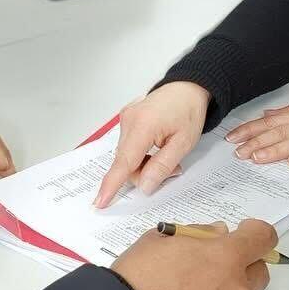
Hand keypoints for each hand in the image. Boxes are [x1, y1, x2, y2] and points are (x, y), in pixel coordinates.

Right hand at [94, 82, 207, 207]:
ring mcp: (125, 119)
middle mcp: (128, 120)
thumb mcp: (183, 143)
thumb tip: (144, 186)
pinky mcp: (126, 119)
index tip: (100, 201)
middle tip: (172, 169)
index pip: (124, 162)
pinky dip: (140, 153)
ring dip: (143, 163)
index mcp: (143, 125)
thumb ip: (162, 166)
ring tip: (166, 153)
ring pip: (126, 156)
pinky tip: (155, 147)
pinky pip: (128, 146)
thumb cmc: (188, 111)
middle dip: (144, 173)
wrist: (187, 88)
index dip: (112, 184)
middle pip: (126, 163)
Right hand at [113, 220, 275, 289]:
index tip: (246, 235)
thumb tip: (215, 234)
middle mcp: (236, 288)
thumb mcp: (159, 240)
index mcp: (225, 256)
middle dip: (240, 268)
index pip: (262, 237)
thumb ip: (196, 234)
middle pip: (258, 272)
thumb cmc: (137, 282)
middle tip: (211, 270)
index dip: (254, 234)